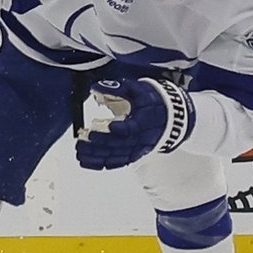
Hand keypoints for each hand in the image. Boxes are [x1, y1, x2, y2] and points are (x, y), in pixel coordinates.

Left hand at [74, 78, 193, 169]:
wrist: (173, 118)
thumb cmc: (154, 103)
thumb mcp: (139, 91)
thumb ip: (118, 88)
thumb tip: (97, 87)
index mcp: (143, 122)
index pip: (132, 128)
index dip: (122, 129)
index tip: (110, 126)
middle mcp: (140, 139)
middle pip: (118, 145)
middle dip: (98, 145)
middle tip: (82, 141)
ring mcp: (137, 149)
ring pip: (115, 157)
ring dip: (96, 157)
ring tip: (80, 153)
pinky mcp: (134, 155)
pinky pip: (117, 163)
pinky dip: (102, 164)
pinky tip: (88, 163)